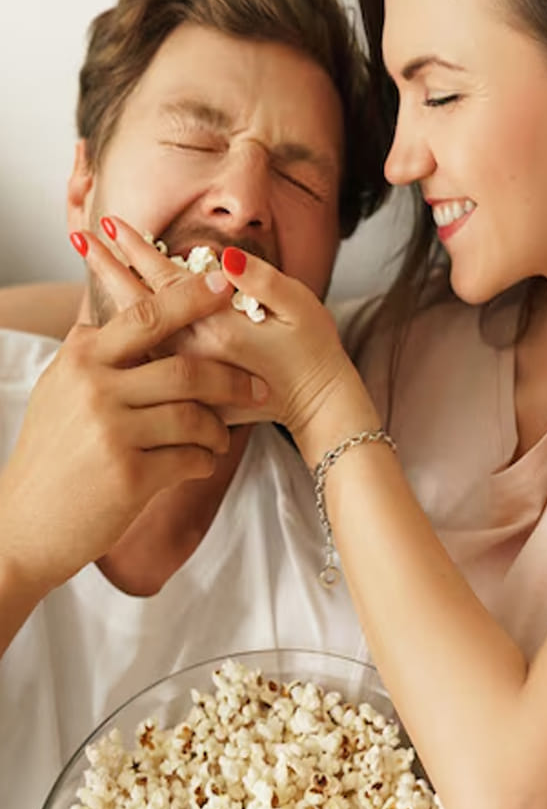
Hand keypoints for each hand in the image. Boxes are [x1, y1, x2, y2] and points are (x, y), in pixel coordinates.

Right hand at [0, 269, 255, 594]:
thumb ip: (91, 355)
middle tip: (259, 387)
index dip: (191, 298)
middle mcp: (95, 389)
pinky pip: (190, 458)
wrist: (25, 524)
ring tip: (220, 438)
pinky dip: (205, 460)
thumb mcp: (57, 391)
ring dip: (219, 429)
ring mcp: (112, 433)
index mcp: (81, 360)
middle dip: (232, 379)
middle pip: (185, 370)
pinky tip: (201, 463)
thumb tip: (122, 316)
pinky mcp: (129, 476)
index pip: (146, 317)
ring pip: (194, 417)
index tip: (227, 284)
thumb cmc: (50, 456)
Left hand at [86, 218, 380, 459]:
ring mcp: (189, 370)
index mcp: (218, 328)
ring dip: (113, 294)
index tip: (113, 223)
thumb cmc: (314, 351)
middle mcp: (194, 350)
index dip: (139, 250)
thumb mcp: (301, 306)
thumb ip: (262, 280)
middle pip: (139, 304)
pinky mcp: (191, 385)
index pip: (166, 282)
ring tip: (90, 265)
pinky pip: (149, 356)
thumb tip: (225, 257)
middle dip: (109, 266)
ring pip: (138, 330)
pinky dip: (127, 331)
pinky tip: (111, 313)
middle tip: (80, 235)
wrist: (318, 406)